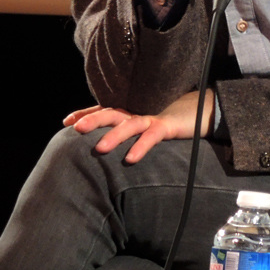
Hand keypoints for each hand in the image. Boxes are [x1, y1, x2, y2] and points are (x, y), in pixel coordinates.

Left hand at [63, 91, 213, 163]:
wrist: (202, 113)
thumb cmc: (170, 124)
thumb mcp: (145, 129)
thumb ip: (128, 135)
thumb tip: (105, 149)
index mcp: (131, 113)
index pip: (105, 110)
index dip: (86, 113)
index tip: (67, 122)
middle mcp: (139, 113)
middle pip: (112, 112)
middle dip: (93, 119)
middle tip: (75, 128)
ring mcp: (153, 119)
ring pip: (129, 124)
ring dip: (113, 135)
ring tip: (99, 149)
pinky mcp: (167, 126)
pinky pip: (152, 136)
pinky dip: (141, 146)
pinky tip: (130, 158)